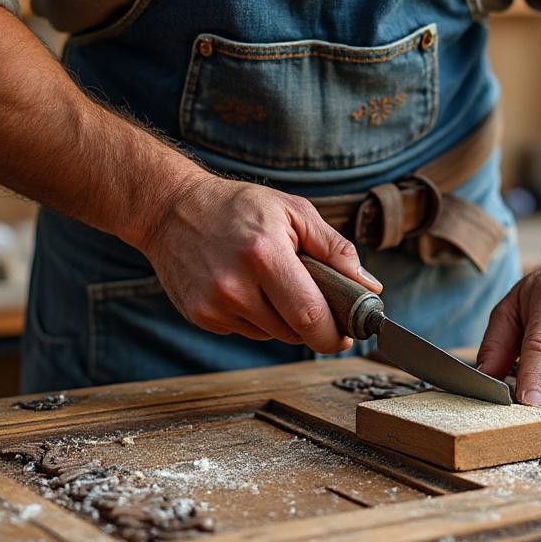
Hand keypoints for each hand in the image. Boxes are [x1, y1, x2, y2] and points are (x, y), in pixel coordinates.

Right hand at [136, 174, 382, 351]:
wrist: (171, 209)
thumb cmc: (238, 207)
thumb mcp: (293, 211)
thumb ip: (335, 249)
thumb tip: (368, 286)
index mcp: (264, 255)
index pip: (310, 316)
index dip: (334, 333)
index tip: (347, 334)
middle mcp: (235, 286)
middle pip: (294, 332)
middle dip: (313, 322)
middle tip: (315, 298)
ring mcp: (213, 305)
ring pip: (272, 334)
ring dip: (284, 318)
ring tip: (271, 282)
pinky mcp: (200, 316)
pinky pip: (247, 331)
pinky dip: (256, 317)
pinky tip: (245, 287)